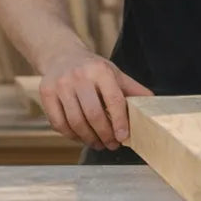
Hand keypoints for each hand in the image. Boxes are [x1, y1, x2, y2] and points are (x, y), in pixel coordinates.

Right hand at [38, 47, 152, 150]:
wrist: (61, 56)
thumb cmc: (93, 69)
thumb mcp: (114, 73)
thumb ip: (132, 89)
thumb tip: (154, 104)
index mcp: (100, 70)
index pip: (114, 100)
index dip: (119, 121)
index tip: (123, 137)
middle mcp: (79, 76)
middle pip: (93, 114)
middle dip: (104, 134)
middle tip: (111, 145)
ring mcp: (60, 85)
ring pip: (75, 121)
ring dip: (88, 138)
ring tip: (98, 144)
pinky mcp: (45, 94)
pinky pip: (58, 123)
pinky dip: (71, 135)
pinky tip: (81, 137)